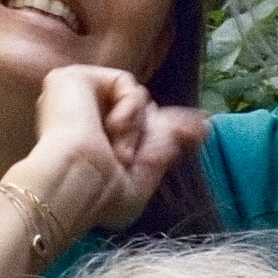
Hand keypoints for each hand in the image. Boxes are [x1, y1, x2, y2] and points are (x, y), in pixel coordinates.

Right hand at [0, 63, 187, 246]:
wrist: (74, 182)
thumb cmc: (100, 197)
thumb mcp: (141, 180)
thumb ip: (166, 150)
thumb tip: (205, 126)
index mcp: (95, 144)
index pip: (141, 127)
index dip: (172, 128)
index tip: (203, 130)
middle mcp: (84, 119)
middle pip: (144, 110)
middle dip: (161, 129)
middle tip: (162, 148)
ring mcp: (77, 98)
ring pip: (137, 98)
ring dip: (137, 128)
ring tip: (119, 154)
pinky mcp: (72, 79)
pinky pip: (125, 83)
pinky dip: (129, 107)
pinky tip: (113, 128)